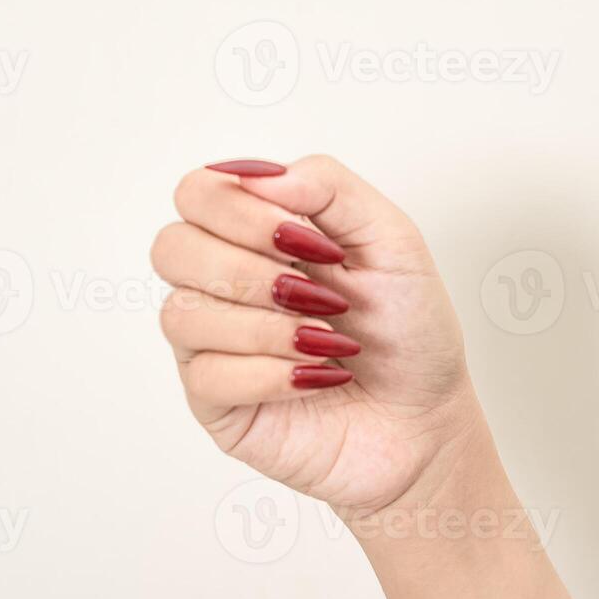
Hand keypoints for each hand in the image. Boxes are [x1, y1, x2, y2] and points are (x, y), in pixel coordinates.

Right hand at [150, 154, 486, 514]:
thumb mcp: (392, 239)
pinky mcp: (215, 403)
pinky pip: (207, 374)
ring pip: (181, 313)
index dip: (243, 210)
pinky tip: (314, 378)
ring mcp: (212, 345)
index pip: (197, 193)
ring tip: (325, 340)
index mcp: (256, 235)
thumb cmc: (409, 335)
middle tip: (316, 294)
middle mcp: (223, 284)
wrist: (426, 422)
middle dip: (249, 270)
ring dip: (266, 326)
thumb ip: (328, 187)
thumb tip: (257, 176)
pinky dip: (269, 373)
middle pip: (172, 247)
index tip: (308, 241)